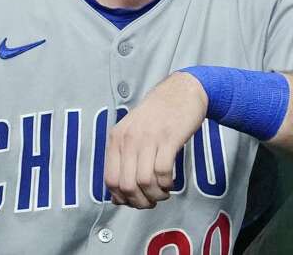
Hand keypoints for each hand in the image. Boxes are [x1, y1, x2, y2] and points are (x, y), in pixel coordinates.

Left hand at [104, 71, 207, 208]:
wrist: (182, 90)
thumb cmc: (159, 113)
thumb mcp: (133, 131)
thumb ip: (124, 158)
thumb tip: (117, 195)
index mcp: (117, 138)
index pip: (110, 179)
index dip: (122, 197)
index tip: (134, 201)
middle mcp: (130, 138)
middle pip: (127, 185)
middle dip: (139, 201)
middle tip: (150, 202)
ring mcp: (149, 137)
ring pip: (145, 181)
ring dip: (155, 194)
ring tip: (163, 193)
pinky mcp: (169, 137)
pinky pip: (163, 171)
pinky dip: (167, 183)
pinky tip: (171, 182)